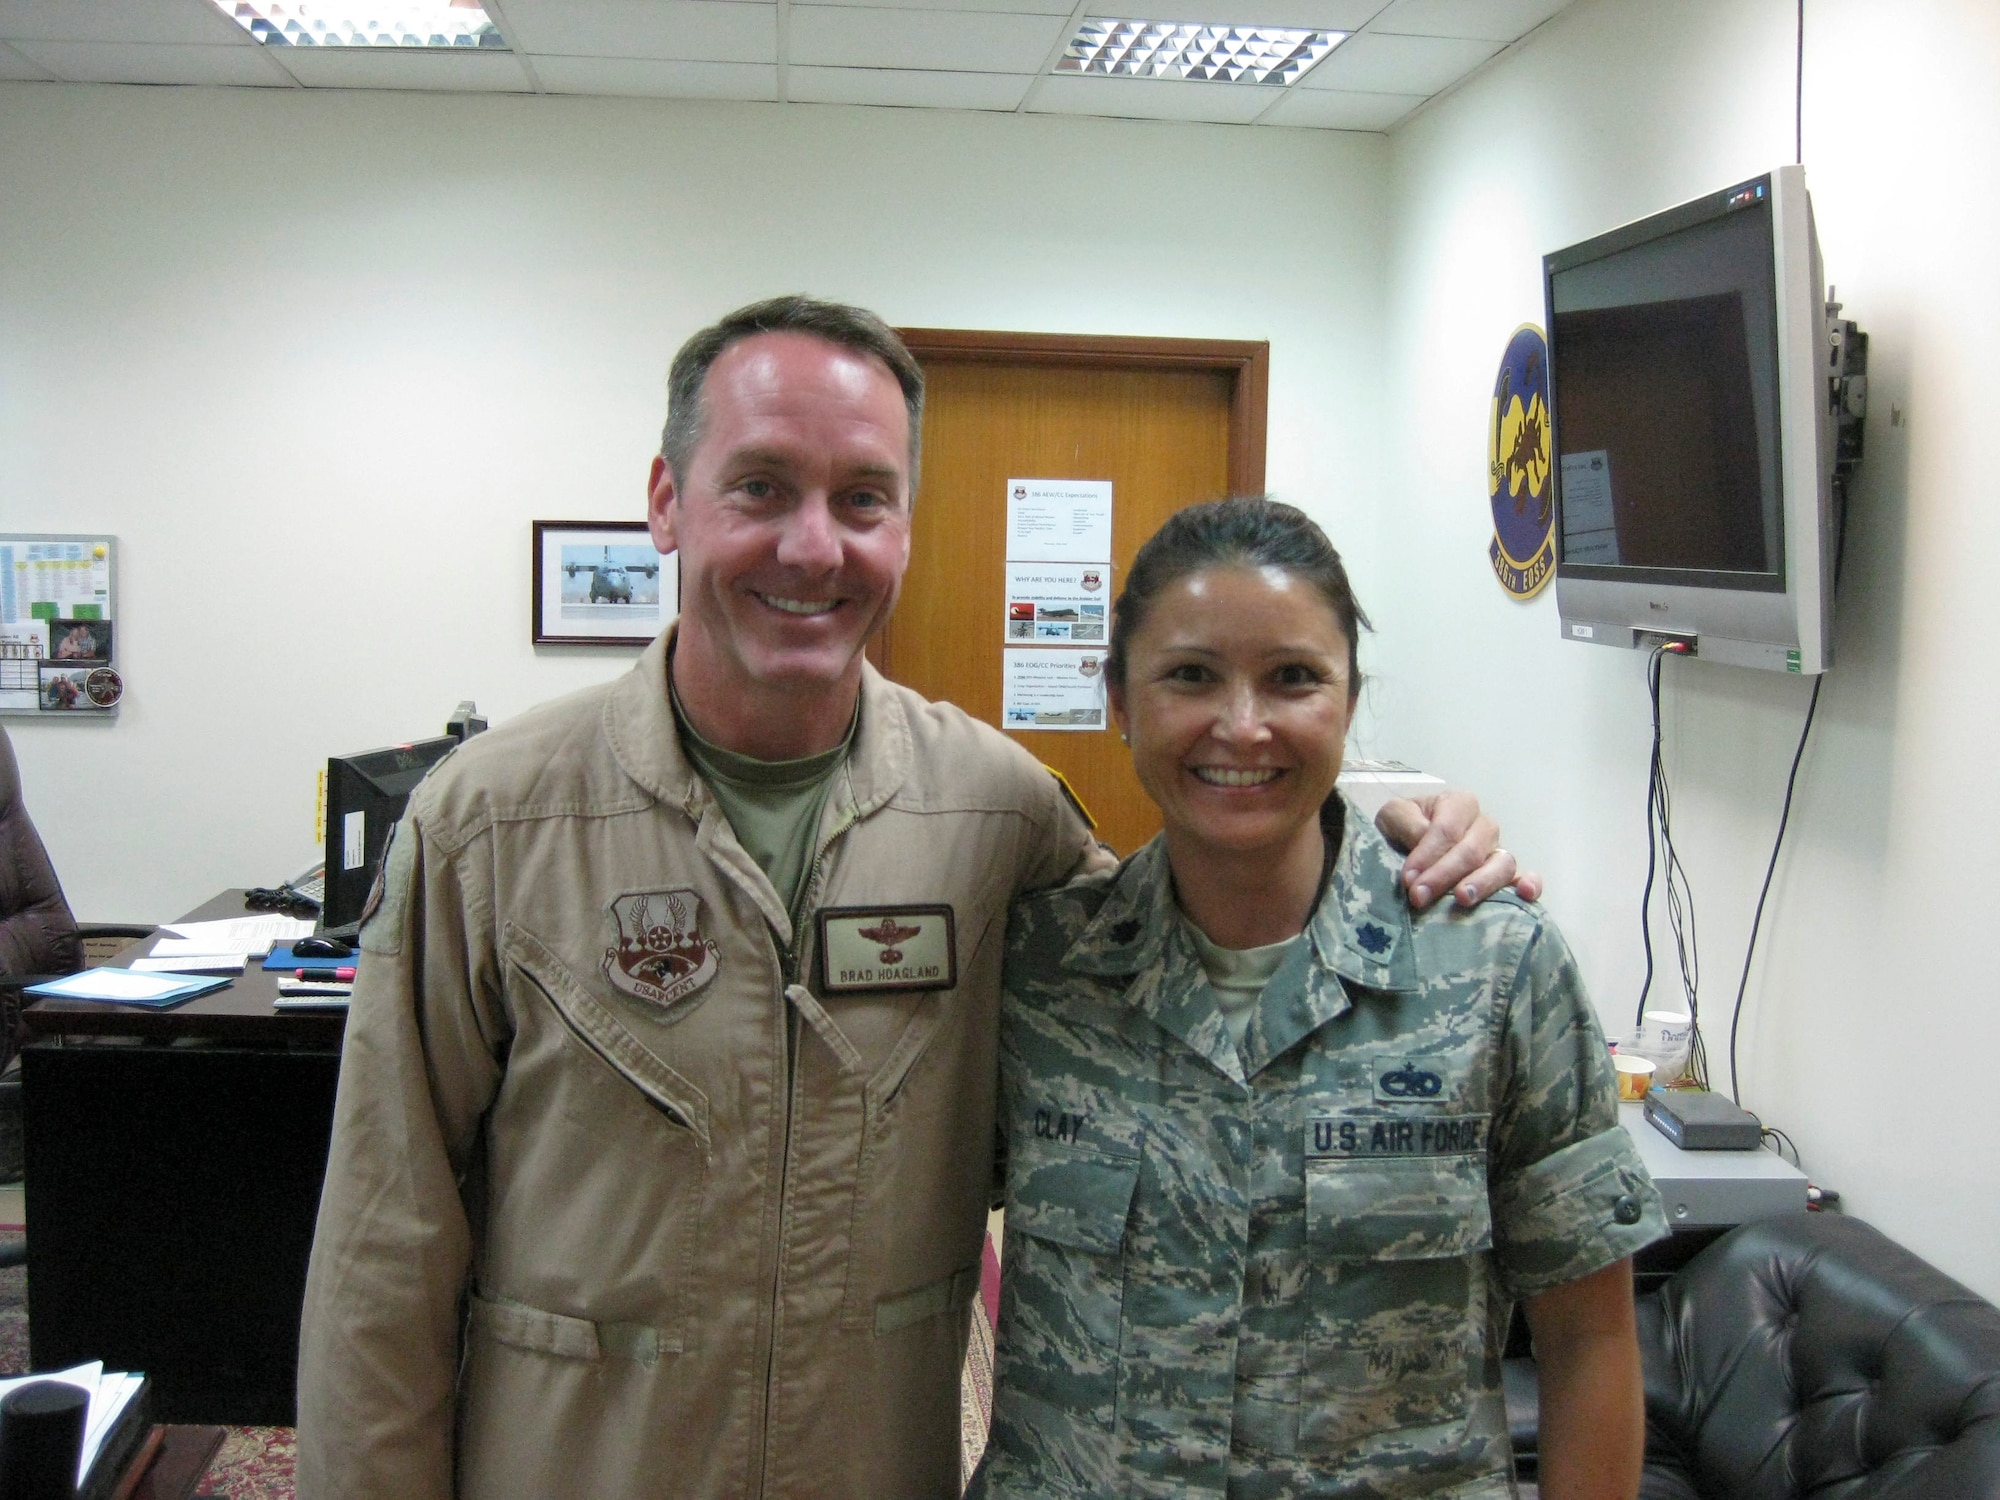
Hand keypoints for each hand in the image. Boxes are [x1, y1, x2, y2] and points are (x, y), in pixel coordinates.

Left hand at [1374, 791, 1543, 909]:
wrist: (1404, 843)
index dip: (1427, 854)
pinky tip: (1525, 894)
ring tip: (1461, 899)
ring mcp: (1497, 850)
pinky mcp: (1504, 875)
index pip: (1447, 830)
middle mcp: (1483, 826)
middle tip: (1419, 896)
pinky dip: (1529, 884)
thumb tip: (1424, 841)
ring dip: (1481, 882)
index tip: (1408, 879)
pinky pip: (1523, 877)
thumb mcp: (1393, 816)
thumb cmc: (1402, 828)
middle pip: (1472, 850)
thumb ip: (1406, 823)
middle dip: (1444, 874)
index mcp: (1458, 804)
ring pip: (1501, 864)